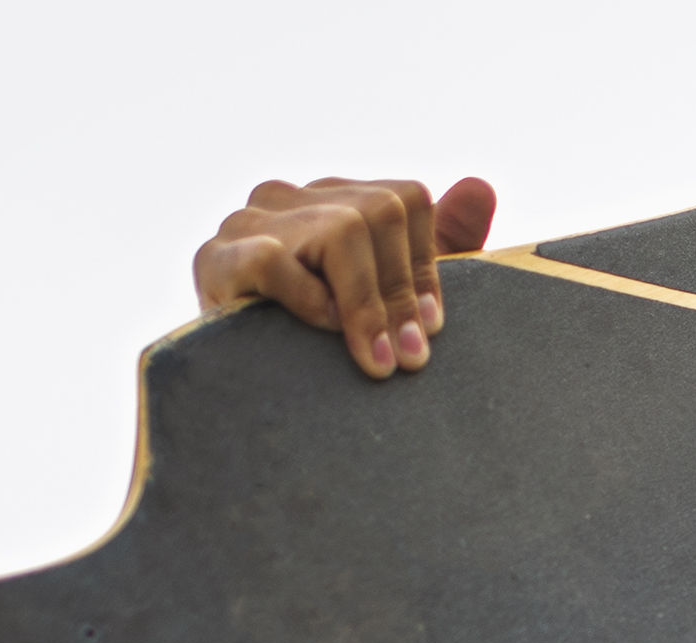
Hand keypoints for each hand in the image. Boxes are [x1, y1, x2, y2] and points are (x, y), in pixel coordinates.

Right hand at [193, 176, 500, 380]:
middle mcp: (289, 197)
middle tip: (411, 357)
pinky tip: (322, 332)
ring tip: (375, 360)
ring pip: (338, 231)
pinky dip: (307, 298)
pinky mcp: (214, 258)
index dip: (426, 265)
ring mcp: (247, 222)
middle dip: (401, 290)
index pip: (404, 200)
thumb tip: (481, 187)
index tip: (431, 326)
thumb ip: (442, 244)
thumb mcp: (393, 298)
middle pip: (378, 210)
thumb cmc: (329, 347)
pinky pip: (273, 259)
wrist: (250, 402)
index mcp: (333, 199)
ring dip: (367, 304)